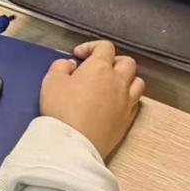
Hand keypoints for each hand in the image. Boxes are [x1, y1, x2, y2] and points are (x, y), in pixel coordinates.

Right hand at [41, 40, 144, 159]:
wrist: (73, 144)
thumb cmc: (61, 110)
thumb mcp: (51, 82)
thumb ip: (61, 66)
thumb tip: (71, 65)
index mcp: (100, 68)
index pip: (105, 46)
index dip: (92, 46)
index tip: (79, 56)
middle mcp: (118, 82)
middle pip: (127, 62)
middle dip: (113, 61)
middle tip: (98, 69)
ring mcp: (126, 102)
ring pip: (138, 82)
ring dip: (126, 79)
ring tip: (111, 85)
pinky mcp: (127, 121)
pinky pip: (136, 103)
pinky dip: (128, 98)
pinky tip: (114, 103)